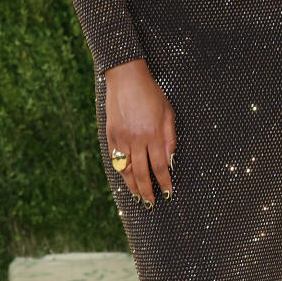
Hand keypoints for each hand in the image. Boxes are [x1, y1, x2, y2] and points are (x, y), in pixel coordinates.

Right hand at [105, 59, 174, 205]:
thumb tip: (170, 160)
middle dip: (147, 191)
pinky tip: (126, 178)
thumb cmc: (151, 93)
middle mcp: (135, 139)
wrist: (125, 77)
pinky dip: (121, 171)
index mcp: (152, 134)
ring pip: (125, 169)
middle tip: (151, 203)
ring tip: (138, 197)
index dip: (164, 182)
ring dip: (132, 186)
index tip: (168, 193)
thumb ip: (169, 137)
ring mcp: (120, 138)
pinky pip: (116, 159)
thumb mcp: (167, 112)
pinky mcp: (110, 135)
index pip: (160, 166)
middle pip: (141, 173)